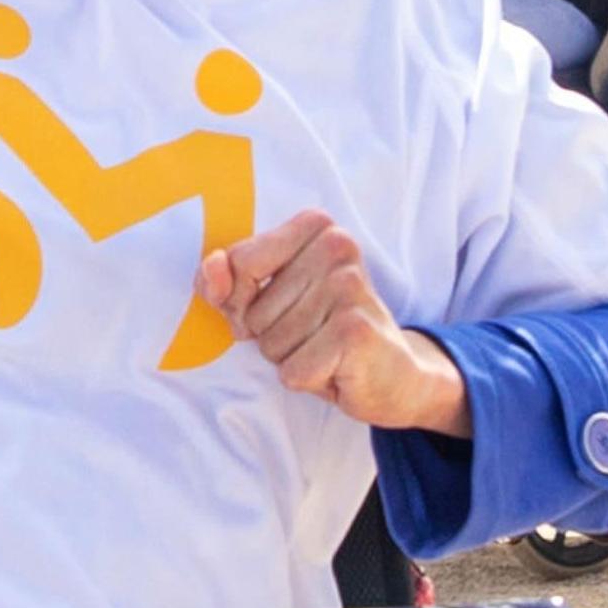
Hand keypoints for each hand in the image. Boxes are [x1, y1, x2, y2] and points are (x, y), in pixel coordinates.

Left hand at [195, 212, 468, 435]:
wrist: (395, 375)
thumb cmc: (325, 333)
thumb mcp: (271, 300)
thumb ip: (230, 281)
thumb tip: (211, 266)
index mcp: (317, 226)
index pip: (239, 261)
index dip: (244, 301)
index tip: (283, 307)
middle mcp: (337, 247)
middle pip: (254, 310)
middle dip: (273, 336)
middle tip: (315, 335)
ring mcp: (348, 287)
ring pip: (272, 343)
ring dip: (292, 359)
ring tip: (327, 351)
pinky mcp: (354, 331)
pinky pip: (292, 371)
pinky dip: (308, 381)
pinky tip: (338, 369)